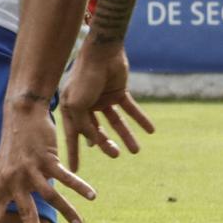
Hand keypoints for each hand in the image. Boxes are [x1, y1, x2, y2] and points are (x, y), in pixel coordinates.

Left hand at [0, 101, 95, 222]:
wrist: (21, 115)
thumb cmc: (12, 142)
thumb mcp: (1, 166)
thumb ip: (5, 186)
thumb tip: (6, 202)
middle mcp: (13, 180)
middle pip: (24, 213)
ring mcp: (30, 170)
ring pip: (50, 197)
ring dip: (67, 212)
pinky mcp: (46, 159)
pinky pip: (65, 177)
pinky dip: (79, 187)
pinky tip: (91, 195)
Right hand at [59, 43, 153, 172]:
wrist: (102, 52)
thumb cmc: (85, 77)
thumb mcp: (78, 104)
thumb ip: (83, 124)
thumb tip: (93, 142)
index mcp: (72, 108)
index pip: (73, 135)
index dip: (75, 153)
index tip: (74, 170)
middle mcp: (87, 105)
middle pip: (97, 131)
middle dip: (106, 144)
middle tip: (114, 154)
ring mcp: (103, 99)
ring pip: (116, 123)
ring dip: (126, 136)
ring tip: (135, 150)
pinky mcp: (119, 92)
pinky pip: (131, 109)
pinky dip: (141, 119)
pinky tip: (150, 130)